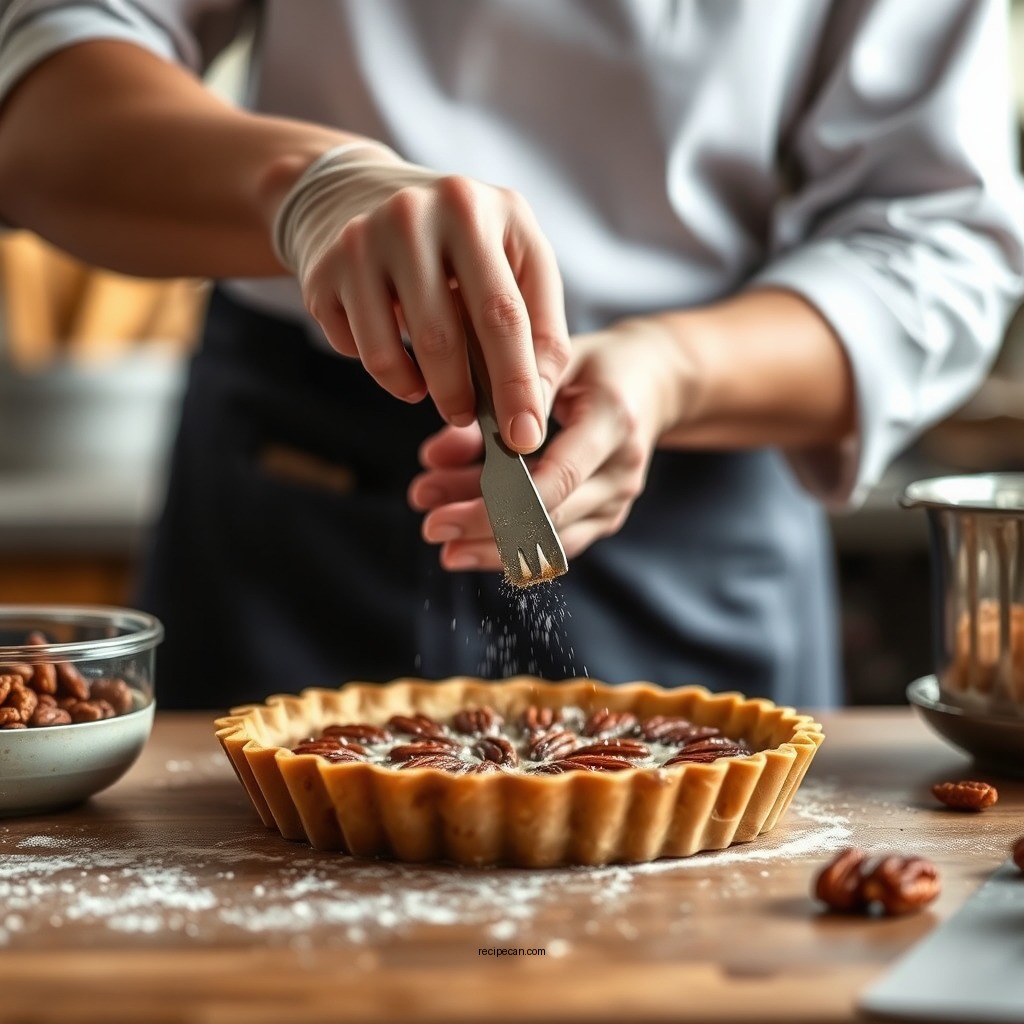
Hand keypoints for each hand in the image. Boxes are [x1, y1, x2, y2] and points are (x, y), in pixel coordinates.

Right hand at [273, 142, 569, 452]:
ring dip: (420, 391)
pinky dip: (385, 369)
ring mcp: (361, 241)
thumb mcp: (512, 256)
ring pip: (389, 356)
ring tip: (438, 391)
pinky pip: (356, 352)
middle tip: (473, 421)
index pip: (504, 315)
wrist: (356, 192)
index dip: (517, 384)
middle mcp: (413, 216)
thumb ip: (539, 327)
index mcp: (475, 209)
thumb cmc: (456, 240)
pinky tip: (399, 351)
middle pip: (442, 338)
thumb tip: (535, 409)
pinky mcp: (323, 272)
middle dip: (462, 399)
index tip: (524, 437)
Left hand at [408, 318, 688, 570]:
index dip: (500, 506)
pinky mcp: (606, 517)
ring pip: (549, 542)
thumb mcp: (558, 357)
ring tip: (440, 533)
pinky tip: (467, 540)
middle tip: (430, 528)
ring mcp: (617, 501)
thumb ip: (503, 401)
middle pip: (548, 519)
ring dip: (490, 543)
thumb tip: (441, 450)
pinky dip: (510, 543)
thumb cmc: (597, 363)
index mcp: (613, 422)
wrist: (654, 382)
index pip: (557, 478)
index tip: (447, 516)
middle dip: (483, 529)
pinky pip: (555, 543)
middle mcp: (622, 471)